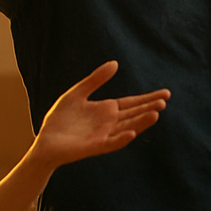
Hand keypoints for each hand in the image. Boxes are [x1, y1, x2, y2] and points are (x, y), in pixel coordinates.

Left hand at [30, 61, 168, 171]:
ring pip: (127, 127)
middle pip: (134, 114)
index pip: (132, 103)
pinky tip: (132, 132)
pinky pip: (111, 143)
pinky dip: (122, 138)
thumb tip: (115, 63)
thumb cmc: (59, 120)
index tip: (166, 93)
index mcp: (106, 110)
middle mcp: (109, 123)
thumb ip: (95, 79)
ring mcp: (104, 135)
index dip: (147, 98)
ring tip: (156, 113)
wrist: (45, 142)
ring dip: (141, 122)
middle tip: (165, 100)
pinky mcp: (95, 146)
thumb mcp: (77, 93)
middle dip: (149, 107)